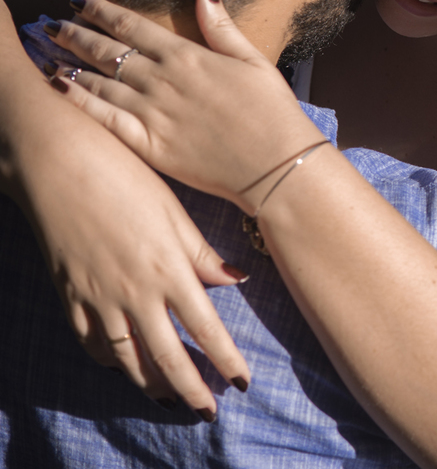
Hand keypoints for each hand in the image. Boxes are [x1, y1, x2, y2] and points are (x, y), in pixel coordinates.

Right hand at [0, 0, 248, 417]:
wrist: (57, 163)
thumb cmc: (125, 176)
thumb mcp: (173, 210)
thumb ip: (202, 252)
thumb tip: (236, 279)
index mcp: (169, 269)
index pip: (206, 329)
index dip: (225, 360)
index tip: (242, 382)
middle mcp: (134, 292)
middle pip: (167, 357)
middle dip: (190, 389)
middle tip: (207, 410)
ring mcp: (97, 297)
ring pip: (127, 357)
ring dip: (149, 382)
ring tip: (167, 396)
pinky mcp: (68, 293)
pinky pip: (88, 341)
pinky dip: (107, 358)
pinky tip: (120, 364)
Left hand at [46, 0, 323, 210]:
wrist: (276, 165)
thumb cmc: (273, 113)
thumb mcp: (253, 60)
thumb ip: (222, 26)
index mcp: (188, 57)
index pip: (132, 26)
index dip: (101, 11)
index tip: (80, 2)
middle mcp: (163, 80)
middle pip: (106, 50)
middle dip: (75, 35)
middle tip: (52, 25)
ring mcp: (152, 112)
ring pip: (98, 82)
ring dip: (70, 64)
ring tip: (50, 54)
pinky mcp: (148, 143)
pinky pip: (103, 118)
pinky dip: (78, 100)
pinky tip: (60, 87)